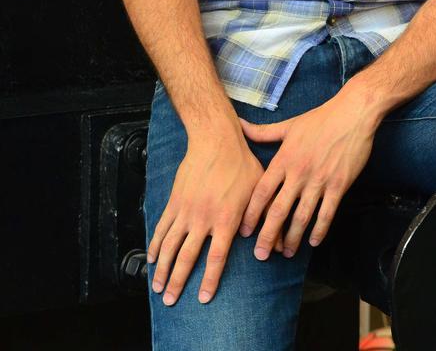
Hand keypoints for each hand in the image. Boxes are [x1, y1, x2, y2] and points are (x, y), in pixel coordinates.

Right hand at [148, 124, 265, 305]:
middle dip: (177, 282)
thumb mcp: (259, 191)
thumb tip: (278, 246)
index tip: (202, 299)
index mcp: (225, 219)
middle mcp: (203, 219)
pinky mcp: (175, 201)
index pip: (216, 257)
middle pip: (186, 257)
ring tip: (157, 288)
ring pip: (170, 246)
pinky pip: (162, 227)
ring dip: (162, 269)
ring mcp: (186, 210)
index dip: (209, 280)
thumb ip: (265, 220)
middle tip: (169, 301)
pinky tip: (152, 257)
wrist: (215, 140)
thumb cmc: (241, 163)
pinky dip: (156, 244)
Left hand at [238, 89, 378, 260]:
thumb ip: (263, 132)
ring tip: (286, 253)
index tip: (244, 232)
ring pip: (302, 217)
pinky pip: (327, 213)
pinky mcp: (339, 185)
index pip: (262, 192)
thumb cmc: (319, 118)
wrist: (352, 113)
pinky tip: (313, 242)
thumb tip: (240, 125)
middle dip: (268, 235)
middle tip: (261, 255)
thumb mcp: (289, 125)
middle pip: (279, 210)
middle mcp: (299, 172)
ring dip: (293, 238)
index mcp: (284, 158)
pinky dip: (319, 230)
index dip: (252, 214)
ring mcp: (320, 180)